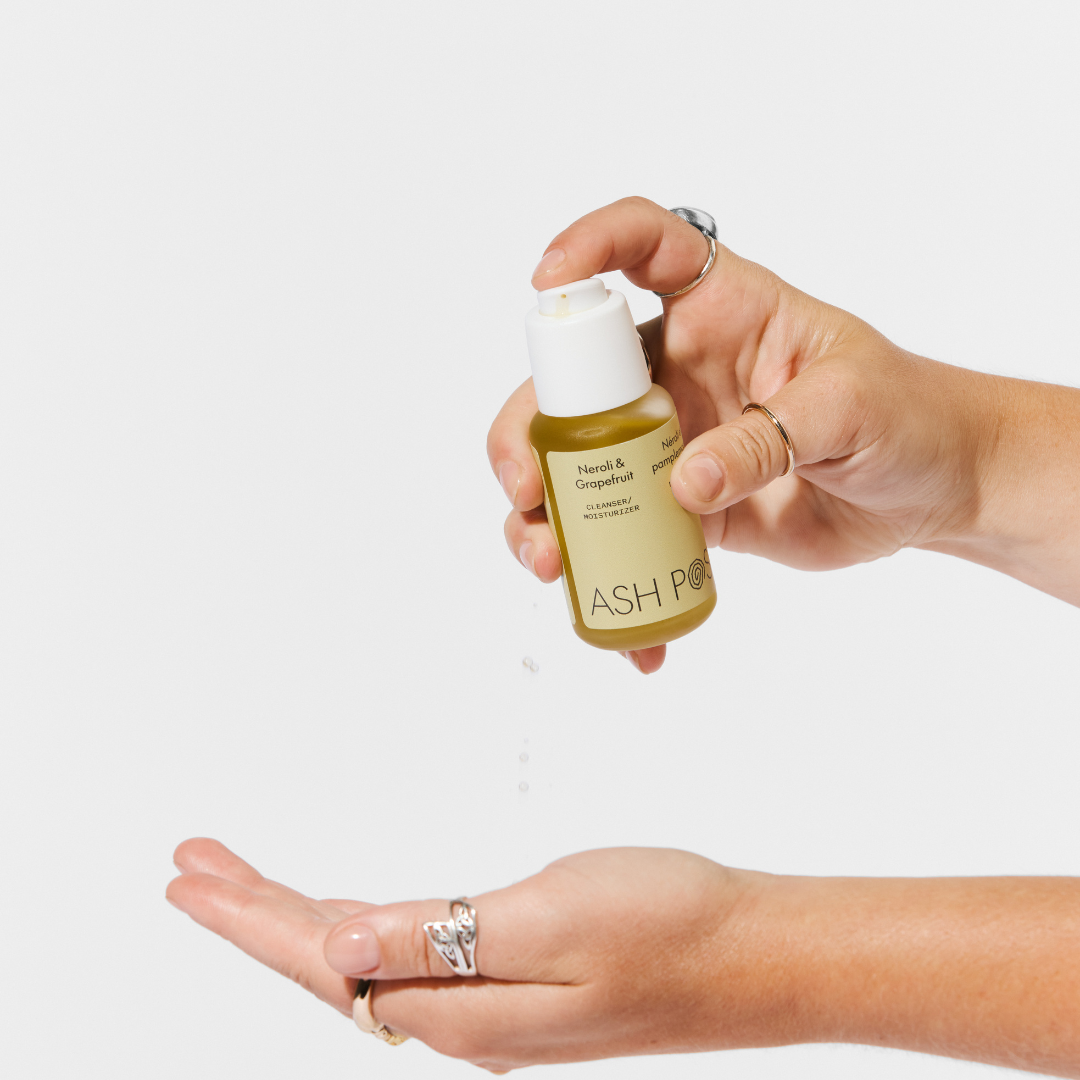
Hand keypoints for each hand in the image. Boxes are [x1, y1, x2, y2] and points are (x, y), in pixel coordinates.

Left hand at [167, 839, 1079, 1074]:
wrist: (755, 955)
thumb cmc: (669, 925)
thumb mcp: (553, 920)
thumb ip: (440, 939)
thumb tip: (337, 950)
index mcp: (465, 1005)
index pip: (326, 961)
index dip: (250, 919)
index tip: (190, 874)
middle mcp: (467, 1018)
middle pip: (332, 965)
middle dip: (255, 914)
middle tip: (193, 864)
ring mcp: (495, 1006)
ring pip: (366, 963)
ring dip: (300, 920)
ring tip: (247, 886)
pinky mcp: (522, 985)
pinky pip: (411, 958)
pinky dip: (361, 928)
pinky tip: (351, 918)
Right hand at [488, 197, 1079, 672]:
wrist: (930, 491)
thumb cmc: (905, 414)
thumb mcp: (850, 406)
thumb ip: (770, 435)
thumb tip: (682, 484)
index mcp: (717, 309)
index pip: (642, 246)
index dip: (586, 246)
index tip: (545, 282)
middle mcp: (673, 371)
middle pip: (567, 383)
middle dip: (525, 437)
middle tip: (528, 492)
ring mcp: (666, 443)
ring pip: (572, 470)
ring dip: (544, 520)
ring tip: (552, 566)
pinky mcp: (677, 509)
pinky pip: (621, 541)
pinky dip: (608, 588)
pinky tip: (633, 639)